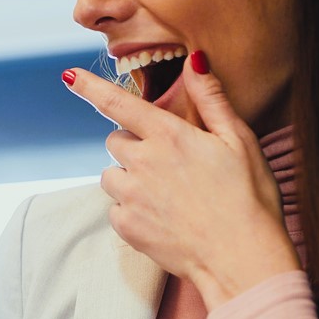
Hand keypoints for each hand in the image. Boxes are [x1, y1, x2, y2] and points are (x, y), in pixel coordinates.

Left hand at [63, 53, 298, 309]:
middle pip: (115, 141)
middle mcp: (142, 163)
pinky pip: (114, 208)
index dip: (91, 88)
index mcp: (169, 136)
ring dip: (129, 178)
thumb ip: (212, 99)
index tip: (69, 77)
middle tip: (168, 163)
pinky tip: (162, 217)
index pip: (118, 104)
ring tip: (167, 194)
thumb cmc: (249, 198)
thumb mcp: (240, 140)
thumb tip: (195, 59)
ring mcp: (130, 197)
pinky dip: (131, 210)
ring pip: (111, 175)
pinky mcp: (125, 227)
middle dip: (134, 145)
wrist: (241, 258)